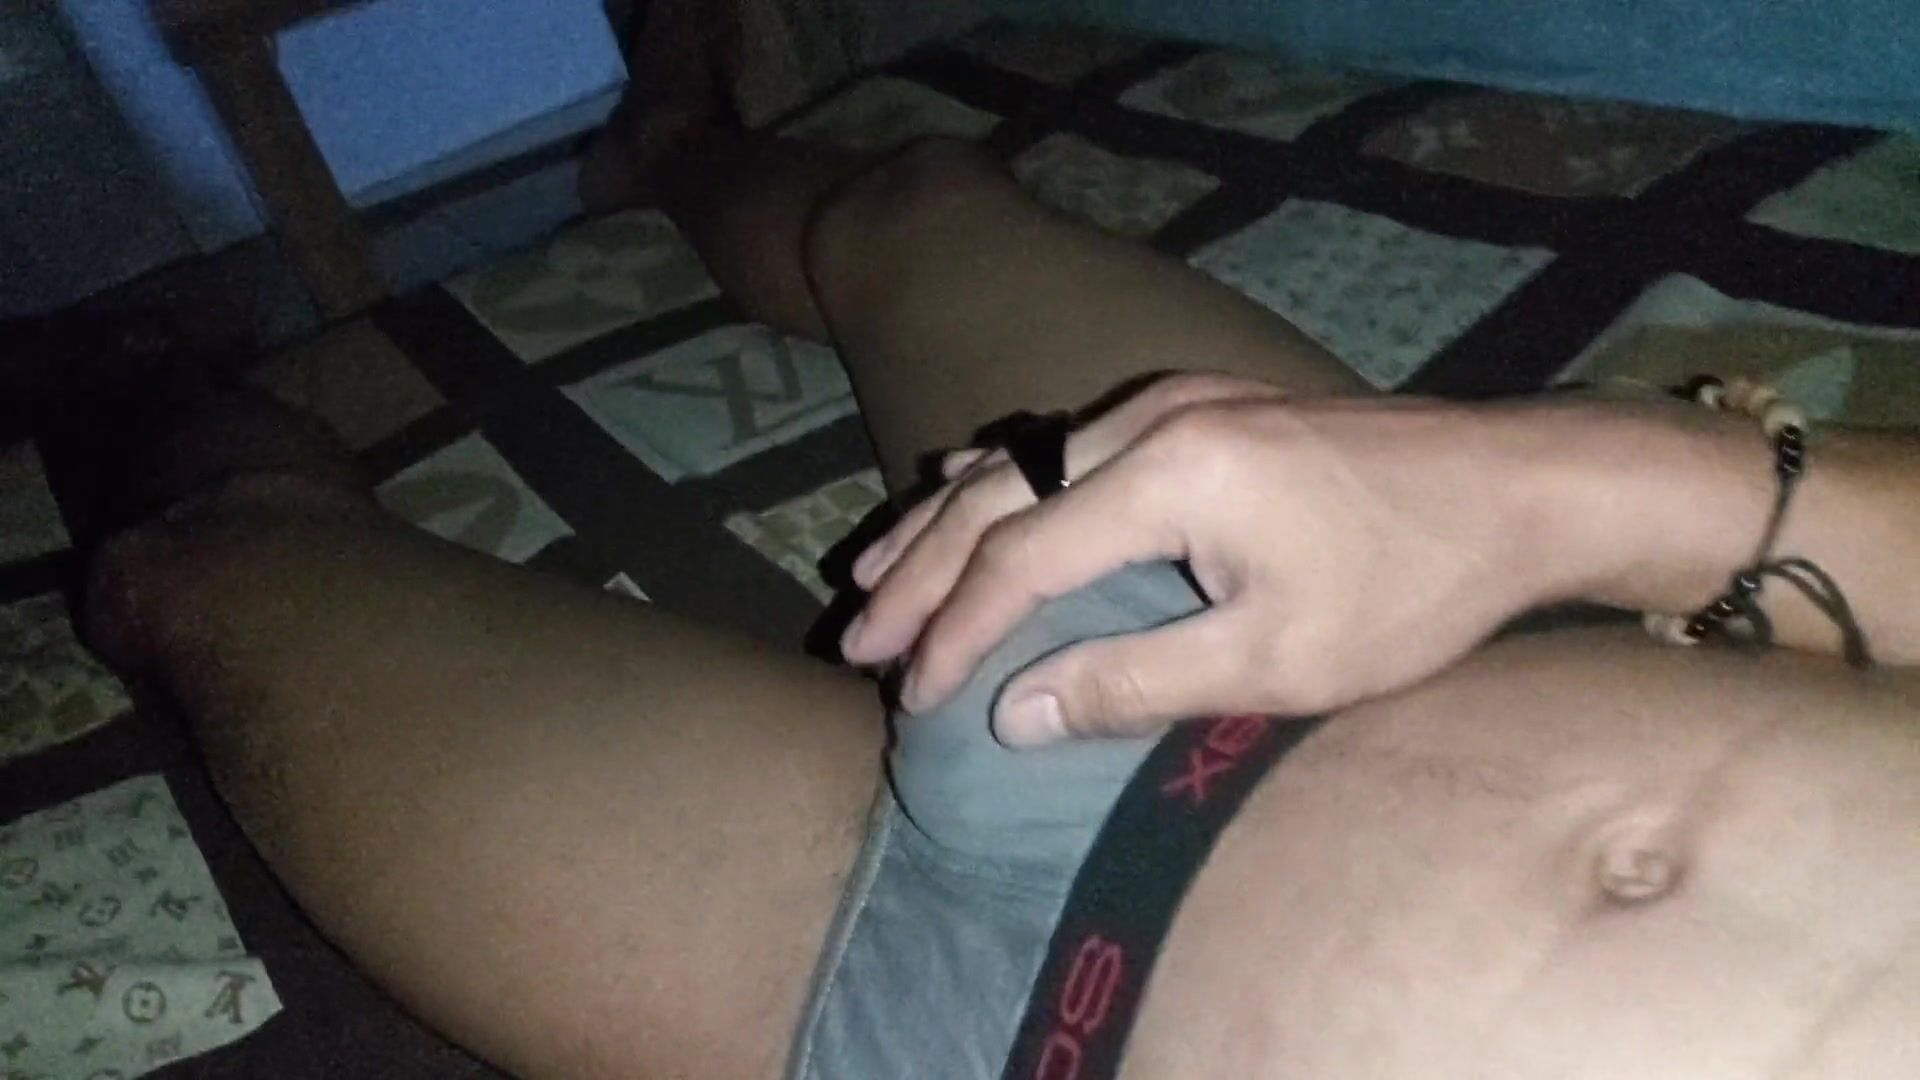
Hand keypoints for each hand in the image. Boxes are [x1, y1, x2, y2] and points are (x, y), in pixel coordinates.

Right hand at [840, 377, 1558, 745]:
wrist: (1518, 485)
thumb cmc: (1411, 589)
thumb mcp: (1276, 661)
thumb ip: (1131, 682)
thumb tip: (1009, 713)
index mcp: (1167, 474)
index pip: (1018, 560)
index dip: (953, 634)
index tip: (909, 697)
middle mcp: (1152, 416)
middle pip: (997, 495)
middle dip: (920, 573)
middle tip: (857, 640)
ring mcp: (1177, 397)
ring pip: (1022, 456)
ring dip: (947, 521)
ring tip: (878, 572)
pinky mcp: (1205, 402)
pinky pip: (1065, 439)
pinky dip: (1004, 482)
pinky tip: (971, 495)